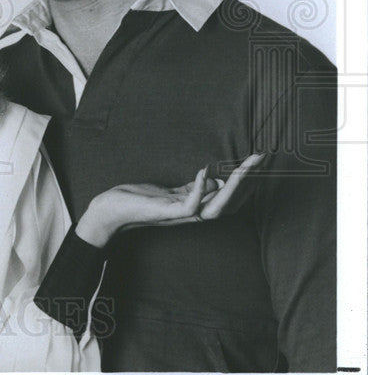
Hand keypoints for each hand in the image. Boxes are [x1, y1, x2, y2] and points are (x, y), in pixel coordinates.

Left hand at [75, 153, 265, 247]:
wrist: (113, 209)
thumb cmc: (140, 198)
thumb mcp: (171, 191)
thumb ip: (193, 188)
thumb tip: (216, 181)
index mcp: (197, 208)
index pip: (231, 198)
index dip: (247, 182)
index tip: (258, 162)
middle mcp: (194, 214)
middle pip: (231, 201)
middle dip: (248, 180)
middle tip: (261, 158)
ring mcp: (182, 215)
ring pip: (217, 205)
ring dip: (234, 185)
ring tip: (244, 165)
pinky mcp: (169, 214)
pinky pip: (191, 204)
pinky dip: (199, 187)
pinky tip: (205, 170)